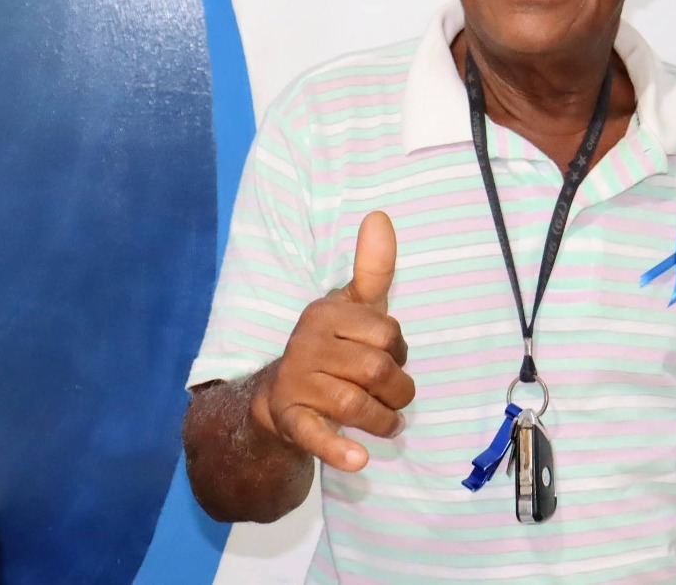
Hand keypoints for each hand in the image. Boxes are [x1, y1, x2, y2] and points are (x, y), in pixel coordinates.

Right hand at [254, 210, 414, 471]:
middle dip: (398, 389)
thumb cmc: (330, 347)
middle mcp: (306, 343)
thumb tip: (380, 215)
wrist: (275, 398)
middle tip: (397, 397)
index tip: (393, 358)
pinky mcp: (288, 420)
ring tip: (390, 424)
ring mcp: (295, 382)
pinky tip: (359, 460)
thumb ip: (372, 267)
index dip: (400, 351)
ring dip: (383, 420)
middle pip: (376, 370)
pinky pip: (314, 434)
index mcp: (325, 312)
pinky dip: (337, 449)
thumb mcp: (352, 307)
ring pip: (355, 404)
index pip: (386, 332)